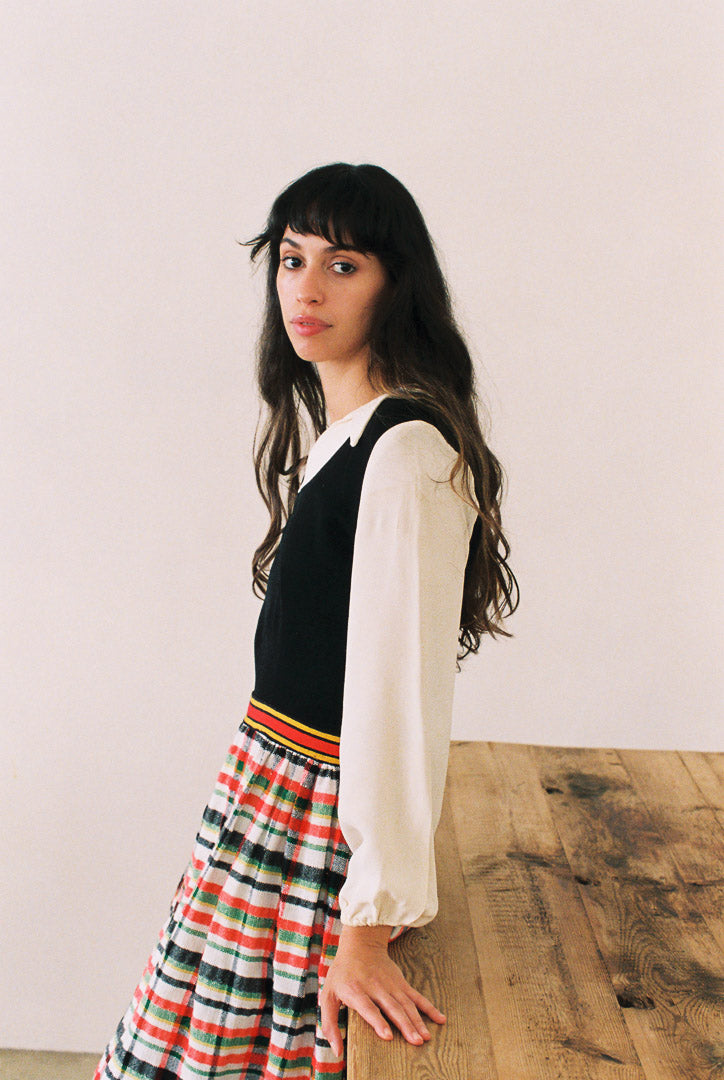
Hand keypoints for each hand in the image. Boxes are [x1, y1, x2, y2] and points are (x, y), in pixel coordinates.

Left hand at [319, 924, 445, 1056]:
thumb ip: (329, 1023)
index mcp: (355, 990)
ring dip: (417, 1021)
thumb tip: (337, 1051)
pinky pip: (416, 996)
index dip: (378, 1022)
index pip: (368, 1008)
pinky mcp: (401, 983)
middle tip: (417, 1042)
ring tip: (426, 1037)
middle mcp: (375, 987)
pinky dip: (429, 1008)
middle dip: (405, 1025)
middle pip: (392, 1008)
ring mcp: (391, 985)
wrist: (360, 944)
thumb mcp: (327, 995)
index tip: (388, 1036)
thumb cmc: (342, 974)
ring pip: (406, 1004)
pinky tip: (440, 1018)